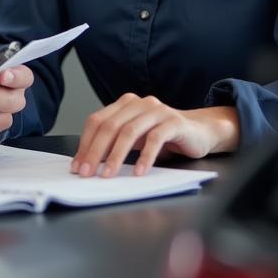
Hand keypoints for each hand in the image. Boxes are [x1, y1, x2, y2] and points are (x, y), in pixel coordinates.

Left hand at [71, 95, 238, 176]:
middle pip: (110, 126)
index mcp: (124, 104)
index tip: (78, 166)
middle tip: (87, 173)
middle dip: (95, 151)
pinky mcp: (173, 122)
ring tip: (108, 174)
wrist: (199, 131)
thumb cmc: (162, 136)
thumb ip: (114, 143)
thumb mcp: (135, 138)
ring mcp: (156, 110)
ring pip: (129, 131)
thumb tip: (87, 163)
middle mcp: (138, 103)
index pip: (97, 121)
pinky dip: (145, 157)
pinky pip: (155, 139)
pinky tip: (139, 172)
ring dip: (116, 155)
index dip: (85, 143)